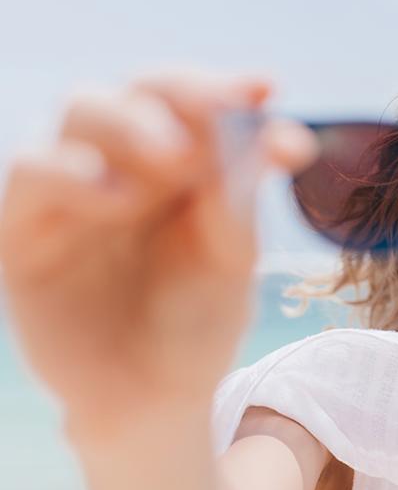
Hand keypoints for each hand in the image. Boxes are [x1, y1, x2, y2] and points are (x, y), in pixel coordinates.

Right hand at [0, 69, 316, 431]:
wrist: (153, 400)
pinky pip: (31, 173)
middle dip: (180, 96)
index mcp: (183, 165)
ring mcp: (74, 191)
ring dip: (132, 125)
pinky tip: (117, 198)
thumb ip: (240, 197)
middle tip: (219, 117)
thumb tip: (279, 130)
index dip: (224, 88)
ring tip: (175, 164)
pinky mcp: (26, 229)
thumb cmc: (197, 324)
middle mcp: (126, 164)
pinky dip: (73, 172)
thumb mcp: (231, 261)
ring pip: (83, 112)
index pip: (194, 101)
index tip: (264, 90)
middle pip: (138, 90)